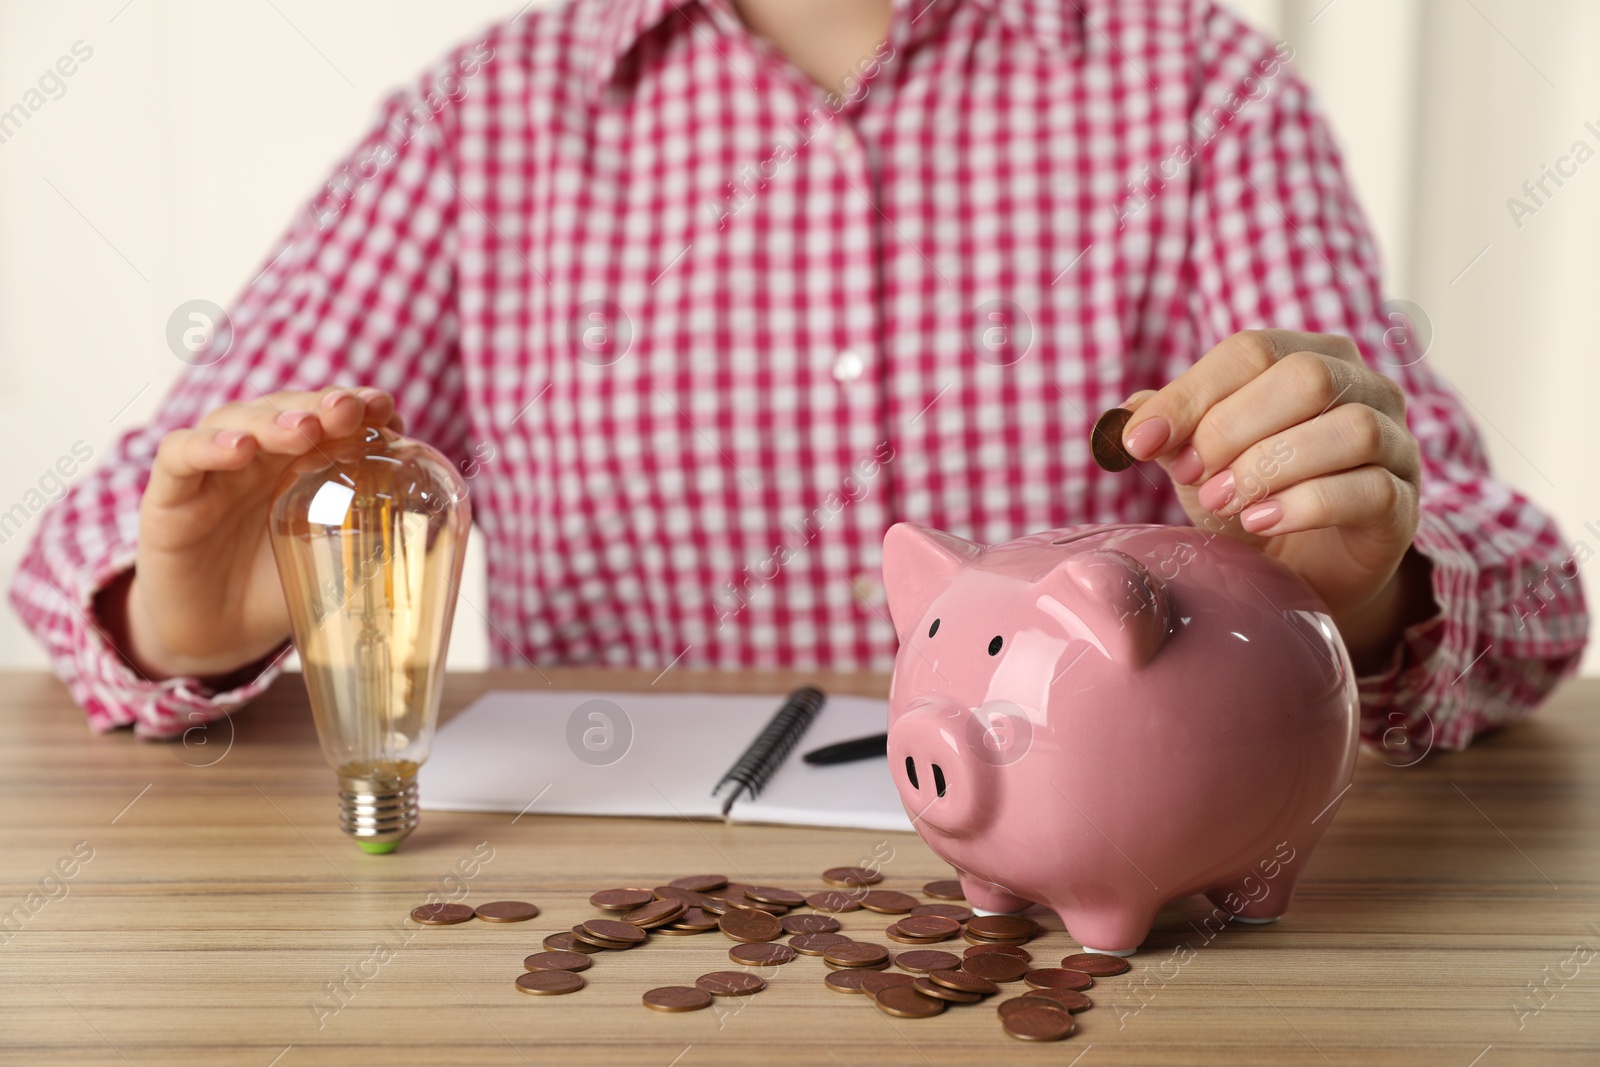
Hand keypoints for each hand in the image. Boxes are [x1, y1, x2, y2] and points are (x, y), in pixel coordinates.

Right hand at [105, 387, 404, 680]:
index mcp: (302, 462)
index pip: (330, 418)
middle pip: (288, 410)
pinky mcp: (169, 495)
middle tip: (352, 410)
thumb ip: (373, 544)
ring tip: (305, 430)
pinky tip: (238, 450)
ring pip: (237, 421)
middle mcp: (259, 455)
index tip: (388, 411)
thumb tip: (436, 538)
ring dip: (274, 420)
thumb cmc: (279, 590)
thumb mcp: (335, 565)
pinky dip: (208, 446)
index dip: (358, 407)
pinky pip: (180, 455)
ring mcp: (213, 470)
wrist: (216, 637)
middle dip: (322, 405)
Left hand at [1118, 330, 1435, 667]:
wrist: (1298, 573)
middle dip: (1232, 429)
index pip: (1251, 351)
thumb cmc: (1248, 500)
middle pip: (1305, 378)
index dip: (1190, 394)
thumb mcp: (1198, 460)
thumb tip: (1126, 416)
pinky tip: (1261, 522)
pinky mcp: (1403, 504)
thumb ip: (1169, 429)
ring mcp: (1396, 444)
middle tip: (1192, 476)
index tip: (1139, 442)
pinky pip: (1369, 489)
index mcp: (1310, 357)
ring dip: (1270, 466)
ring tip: (1223, 502)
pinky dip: (1305, 504)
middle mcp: (1365, 388)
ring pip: (1349, 428)